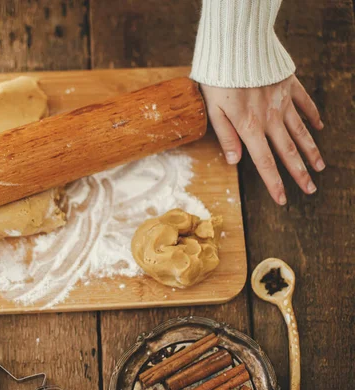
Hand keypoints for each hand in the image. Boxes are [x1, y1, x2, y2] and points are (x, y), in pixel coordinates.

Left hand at [200, 75, 324, 204]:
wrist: (237, 47)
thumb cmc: (218, 79)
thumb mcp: (213, 110)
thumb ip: (225, 136)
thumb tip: (234, 161)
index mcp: (250, 127)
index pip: (264, 162)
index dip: (274, 182)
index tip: (283, 199)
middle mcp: (270, 118)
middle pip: (288, 151)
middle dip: (299, 173)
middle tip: (310, 189)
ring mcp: (282, 101)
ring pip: (301, 131)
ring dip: (311, 150)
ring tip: (319, 166)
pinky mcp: (289, 84)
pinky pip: (305, 103)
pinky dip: (313, 116)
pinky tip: (319, 126)